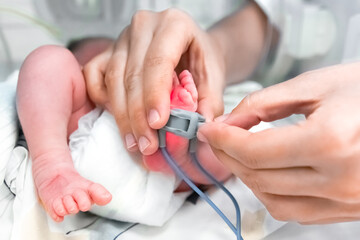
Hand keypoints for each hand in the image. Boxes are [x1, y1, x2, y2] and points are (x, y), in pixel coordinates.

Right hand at [83, 9, 225, 154]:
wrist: (192, 49)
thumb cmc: (202, 61)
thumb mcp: (214, 78)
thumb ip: (208, 102)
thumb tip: (197, 129)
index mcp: (174, 24)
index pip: (158, 61)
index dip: (155, 95)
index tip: (157, 124)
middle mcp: (144, 26)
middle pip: (133, 75)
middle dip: (138, 116)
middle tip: (147, 145)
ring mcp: (122, 38)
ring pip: (113, 79)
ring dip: (122, 116)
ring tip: (135, 143)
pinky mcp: (108, 51)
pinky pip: (94, 76)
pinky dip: (102, 99)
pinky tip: (117, 117)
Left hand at [198, 62, 359, 223]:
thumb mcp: (314, 85)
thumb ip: (263, 104)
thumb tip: (229, 123)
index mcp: (331, 142)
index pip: (255, 151)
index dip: (223, 140)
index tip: (209, 130)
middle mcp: (339, 179)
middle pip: (259, 176)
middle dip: (228, 155)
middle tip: (217, 137)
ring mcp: (345, 200)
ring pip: (272, 199)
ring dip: (246, 176)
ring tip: (237, 152)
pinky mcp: (347, 209)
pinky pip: (294, 211)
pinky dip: (269, 192)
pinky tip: (264, 170)